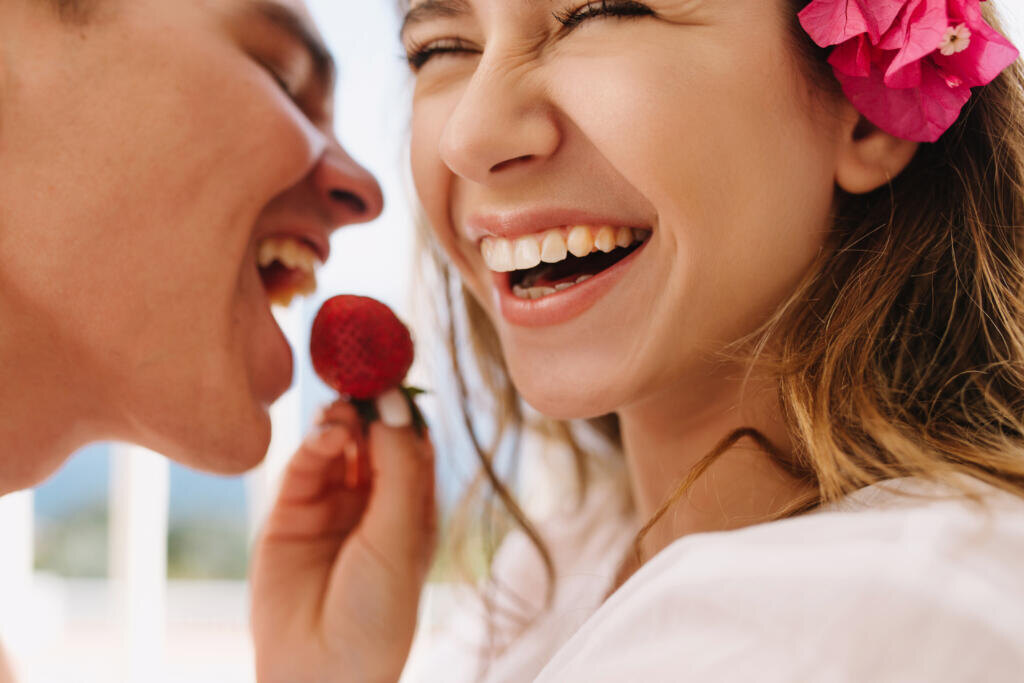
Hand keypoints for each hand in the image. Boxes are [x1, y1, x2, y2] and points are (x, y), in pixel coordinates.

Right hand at [250, 392, 436, 682]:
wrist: (321, 672)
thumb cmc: (378, 612)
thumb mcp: (400, 534)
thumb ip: (398, 467)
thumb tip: (395, 403)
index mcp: (412, 509)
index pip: (412, 443)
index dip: (405, 409)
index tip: (398, 375)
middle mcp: (373, 503)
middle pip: (372, 438)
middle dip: (370, 408)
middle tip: (365, 378)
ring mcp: (331, 507)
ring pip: (337, 446)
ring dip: (342, 422)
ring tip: (343, 412)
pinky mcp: (290, 514)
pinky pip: (304, 467)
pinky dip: (314, 444)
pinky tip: (327, 435)